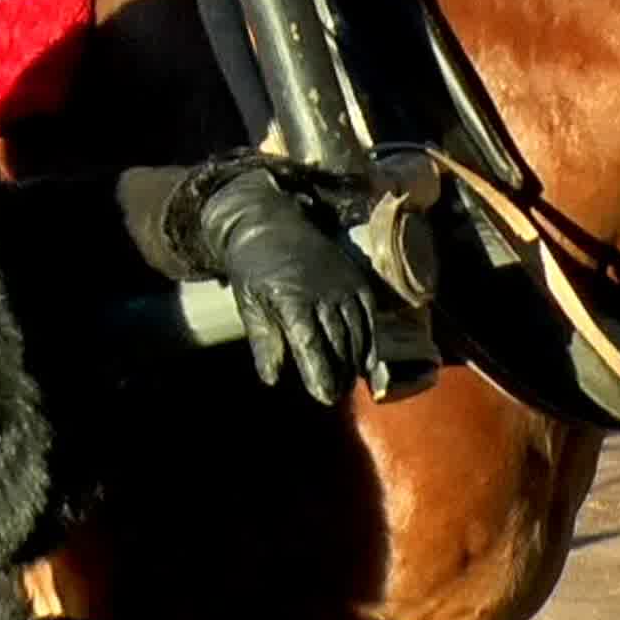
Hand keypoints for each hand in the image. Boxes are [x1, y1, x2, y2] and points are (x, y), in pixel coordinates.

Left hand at [187, 168, 382, 401]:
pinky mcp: (356, 279)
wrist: (271, 222)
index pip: (310, 343)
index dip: (319, 372)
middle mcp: (323, 292)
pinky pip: (369, 315)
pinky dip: (370, 340)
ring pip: (357, 331)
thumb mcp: (249, 304)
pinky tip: (366, 361)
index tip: (323, 396)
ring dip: (354, 361)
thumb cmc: (254, 268)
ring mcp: (343, 284)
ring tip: (348, 383)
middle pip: (337, 342)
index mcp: (292, 299)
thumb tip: (272, 379)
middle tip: (333, 396)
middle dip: (337, 374)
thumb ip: (263, 342)